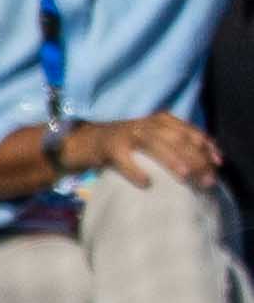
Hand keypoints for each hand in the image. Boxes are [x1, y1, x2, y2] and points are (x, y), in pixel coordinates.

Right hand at [73, 111, 224, 191]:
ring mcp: (126, 134)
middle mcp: (144, 123)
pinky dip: (135, 170)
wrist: (84, 141)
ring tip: (185, 175)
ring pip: (153, 144)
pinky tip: (146, 183)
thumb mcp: (152, 138)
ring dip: (171, 159)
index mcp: (158, 120)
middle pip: (175, 137)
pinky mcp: (109, 147)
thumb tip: (205, 164)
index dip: (205, 145)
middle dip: (194, 157)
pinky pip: (124, 159)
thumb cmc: (125, 144)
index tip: (217, 163)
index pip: (188, 130)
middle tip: (206, 179)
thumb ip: (174, 144)